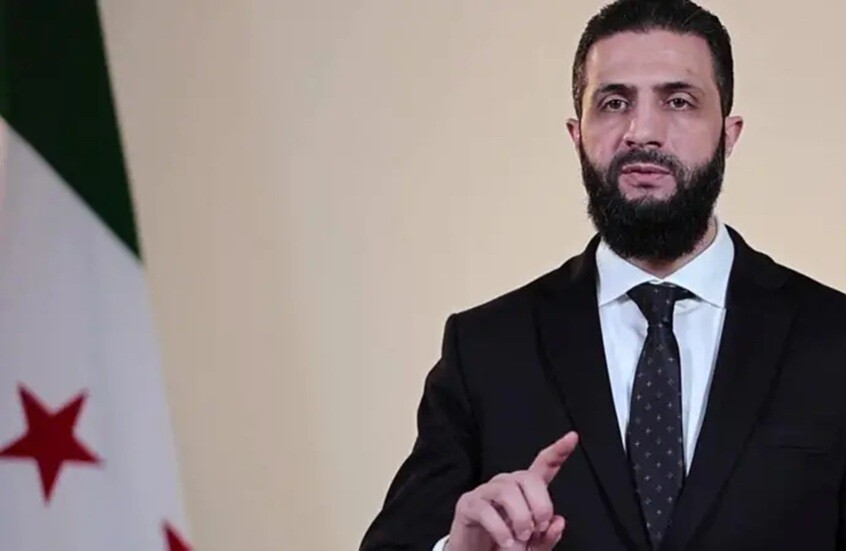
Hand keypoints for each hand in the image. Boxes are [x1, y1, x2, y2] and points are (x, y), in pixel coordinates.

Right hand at [446, 432, 578, 550]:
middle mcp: (505, 485)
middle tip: (540, 527)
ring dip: (520, 517)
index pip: (543, 465)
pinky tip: (506, 541)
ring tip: (521, 537)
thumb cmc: (505, 546)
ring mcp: (485, 493)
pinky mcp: (468, 505)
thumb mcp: (532, 547)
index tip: (572, 438)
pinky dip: (500, 529)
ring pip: (507, 491)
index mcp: (525, 492)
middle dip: (540, 504)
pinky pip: (486, 509)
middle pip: (527, 477)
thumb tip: (558, 522)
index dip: (558, 451)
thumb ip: (547, 537)